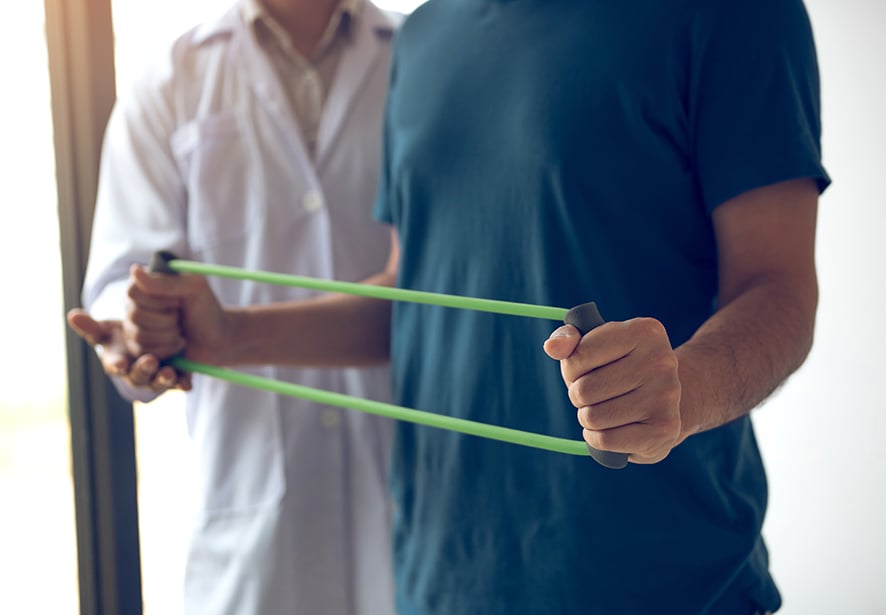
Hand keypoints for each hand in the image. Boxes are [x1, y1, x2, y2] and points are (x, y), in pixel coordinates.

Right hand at [66, 308, 190, 392]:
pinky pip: (179, 383)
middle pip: (137, 376)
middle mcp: (135, 373)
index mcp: (117, 361)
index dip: (116, 364)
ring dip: (162, 379)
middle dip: (143, 370)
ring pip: (158, 382)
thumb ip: (92, 325)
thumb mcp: (109, 329)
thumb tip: (72, 314)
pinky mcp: (176, 378)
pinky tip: (187, 384)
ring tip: (168, 372)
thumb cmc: (125, 336)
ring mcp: (155, 378)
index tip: (119, 363)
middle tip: (150, 361)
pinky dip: (182, 383)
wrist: (155, 339)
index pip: (114, 364)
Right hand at [126, 264, 227, 364]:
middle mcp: (135, 304)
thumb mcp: (194, 288)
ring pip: (139, 335)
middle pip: (135, 314)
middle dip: (167, 320)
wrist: (217, 340)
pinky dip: (166, 349)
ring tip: (181, 332)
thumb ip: (166, 282)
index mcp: (146, 284)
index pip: (134, 291)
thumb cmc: (206, 310)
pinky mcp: (139, 348)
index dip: (158, 300)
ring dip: (168, 336)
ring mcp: (134, 327)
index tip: (178, 301)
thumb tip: (135, 270)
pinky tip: (178, 344)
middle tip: (181, 317)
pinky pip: (142, 352)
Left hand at [543, 318, 681, 463]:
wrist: (664, 400)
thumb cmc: (619, 367)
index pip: (579, 355)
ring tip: (603, 410)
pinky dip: (597, 438)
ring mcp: (666, 396)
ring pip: (593, 417)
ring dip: (588, 417)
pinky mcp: (664, 429)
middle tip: (594, 394)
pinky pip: (606, 440)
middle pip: (584, 390)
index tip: (585, 370)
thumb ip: (568, 339)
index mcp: (644, 331)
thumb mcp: (595, 344)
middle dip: (579, 395)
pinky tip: (609, 428)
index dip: (571, 368)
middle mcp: (661, 361)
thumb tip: (552, 347)